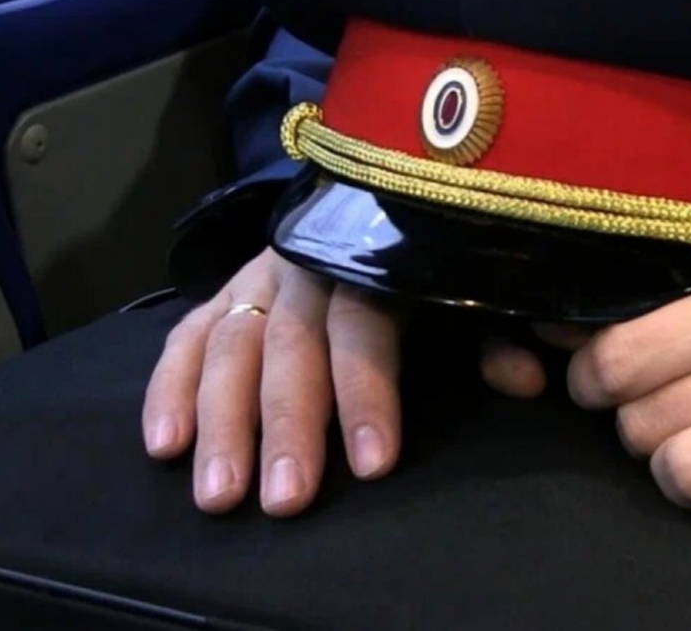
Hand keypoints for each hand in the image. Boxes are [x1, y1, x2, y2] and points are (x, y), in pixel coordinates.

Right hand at [141, 248, 548, 515]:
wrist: (382, 189)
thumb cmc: (435, 261)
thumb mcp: (475, 286)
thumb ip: (495, 332)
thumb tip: (526, 379)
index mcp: (376, 256)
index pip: (365, 324)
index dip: (367, 393)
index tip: (372, 465)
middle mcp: (308, 264)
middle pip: (289, 344)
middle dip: (286, 425)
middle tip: (286, 501)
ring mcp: (259, 276)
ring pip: (230, 344)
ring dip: (220, 423)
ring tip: (219, 497)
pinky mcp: (224, 290)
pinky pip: (187, 336)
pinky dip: (170, 387)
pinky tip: (165, 445)